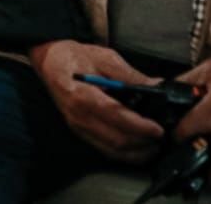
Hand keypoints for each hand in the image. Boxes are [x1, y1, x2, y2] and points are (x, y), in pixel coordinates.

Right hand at [30, 40, 166, 162]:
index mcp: (84, 95)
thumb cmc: (76, 56)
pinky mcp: (78, 131)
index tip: (158, 128)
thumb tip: (157, 86)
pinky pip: (104, 149)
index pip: (116, 116)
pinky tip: (136, 147)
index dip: (140, 126)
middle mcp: (79, 116)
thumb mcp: (105, 58)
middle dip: (142, 143)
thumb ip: (130, 75)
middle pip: (116, 139)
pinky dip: (123, 153)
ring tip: (152, 146)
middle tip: (161, 138)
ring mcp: (77, 126)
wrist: (50, 61)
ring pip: (111, 150)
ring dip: (135, 153)